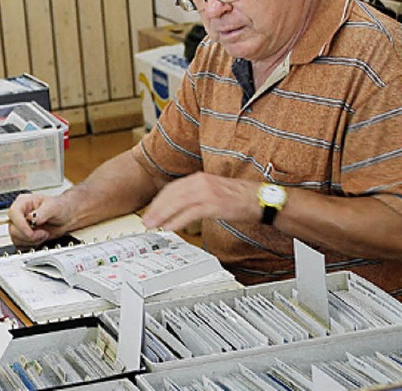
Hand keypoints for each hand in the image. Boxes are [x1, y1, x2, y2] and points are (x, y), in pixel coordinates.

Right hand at [8, 193, 72, 246]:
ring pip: (16, 239)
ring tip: (43, 234)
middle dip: (29, 235)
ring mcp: (21, 226)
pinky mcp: (24, 236)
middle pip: (13, 229)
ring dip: (31, 240)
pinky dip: (32, 245)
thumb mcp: (54, 207)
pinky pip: (21, 245)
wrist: (66, 217)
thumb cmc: (60, 207)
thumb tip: (32, 218)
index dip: (20, 225)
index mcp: (24, 202)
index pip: (14, 213)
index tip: (30, 232)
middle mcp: (20, 214)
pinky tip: (41, 238)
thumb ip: (42, 212)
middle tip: (42, 233)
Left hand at [141, 172, 261, 231]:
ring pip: (177, 203)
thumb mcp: (213, 191)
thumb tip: (180, 208)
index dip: (159, 201)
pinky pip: (189, 214)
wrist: (260, 199)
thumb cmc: (239, 198)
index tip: (151, 211)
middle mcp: (201, 182)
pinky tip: (169, 228)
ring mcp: (207, 193)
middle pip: (171, 195)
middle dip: (156, 209)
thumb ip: (196, 196)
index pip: (172, 188)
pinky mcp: (213, 205)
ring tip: (153, 226)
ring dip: (162, 216)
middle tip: (146, 221)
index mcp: (199, 178)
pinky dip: (176, 221)